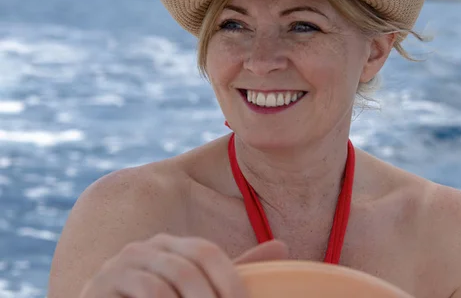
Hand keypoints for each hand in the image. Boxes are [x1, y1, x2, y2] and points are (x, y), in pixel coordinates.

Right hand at [79, 234, 288, 297]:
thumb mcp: (198, 292)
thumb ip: (232, 273)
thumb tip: (282, 246)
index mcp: (174, 245)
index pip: (208, 252)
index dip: (230, 280)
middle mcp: (149, 246)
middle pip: (191, 265)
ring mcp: (124, 262)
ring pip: (172, 278)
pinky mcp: (102, 282)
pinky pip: (147, 290)